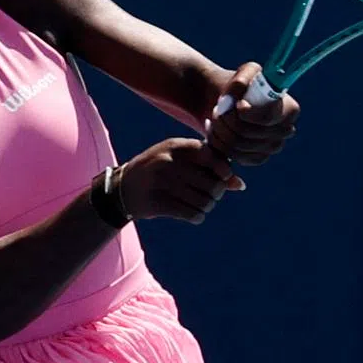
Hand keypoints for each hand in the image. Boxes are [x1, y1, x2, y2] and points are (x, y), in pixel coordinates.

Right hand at [119, 138, 245, 224]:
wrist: (123, 187)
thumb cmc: (160, 170)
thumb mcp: (180, 160)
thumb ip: (208, 166)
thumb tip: (239, 184)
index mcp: (176, 146)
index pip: (212, 156)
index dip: (224, 170)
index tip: (223, 177)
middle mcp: (168, 162)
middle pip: (212, 184)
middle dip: (217, 193)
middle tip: (212, 195)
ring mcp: (161, 183)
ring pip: (204, 201)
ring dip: (208, 206)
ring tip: (202, 205)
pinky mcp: (158, 203)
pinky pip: (192, 214)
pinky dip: (198, 216)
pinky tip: (194, 213)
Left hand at [206, 62, 299, 165]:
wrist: (229, 103)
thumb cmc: (240, 86)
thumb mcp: (242, 74)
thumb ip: (242, 81)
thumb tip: (242, 101)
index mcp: (289, 110)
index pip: (267, 118)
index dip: (247, 114)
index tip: (236, 105)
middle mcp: (286, 131)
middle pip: (249, 134)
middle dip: (227, 121)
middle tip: (217, 110)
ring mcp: (273, 147)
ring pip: (239, 145)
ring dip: (220, 131)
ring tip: (214, 118)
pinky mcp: (259, 158)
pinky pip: (237, 156)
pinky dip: (221, 145)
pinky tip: (216, 132)